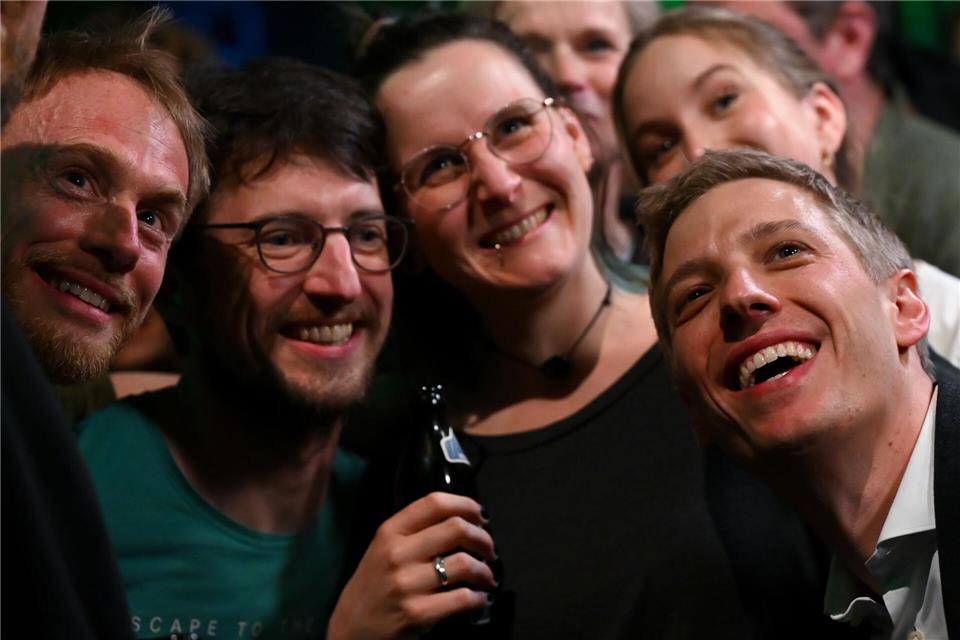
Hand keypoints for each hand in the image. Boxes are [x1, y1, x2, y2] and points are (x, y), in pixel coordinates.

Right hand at [327, 492, 496, 639]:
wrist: (351, 628)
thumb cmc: (374, 584)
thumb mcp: (384, 547)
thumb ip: (415, 530)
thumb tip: (462, 520)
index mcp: (390, 531)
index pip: (434, 503)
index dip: (466, 504)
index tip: (480, 516)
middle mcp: (397, 553)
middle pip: (456, 528)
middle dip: (483, 538)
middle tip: (490, 549)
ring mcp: (406, 584)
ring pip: (465, 563)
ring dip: (485, 570)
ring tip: (487, 576)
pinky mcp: (417, 613)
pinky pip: (463, 598)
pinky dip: (479, 597)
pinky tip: (479, 598)